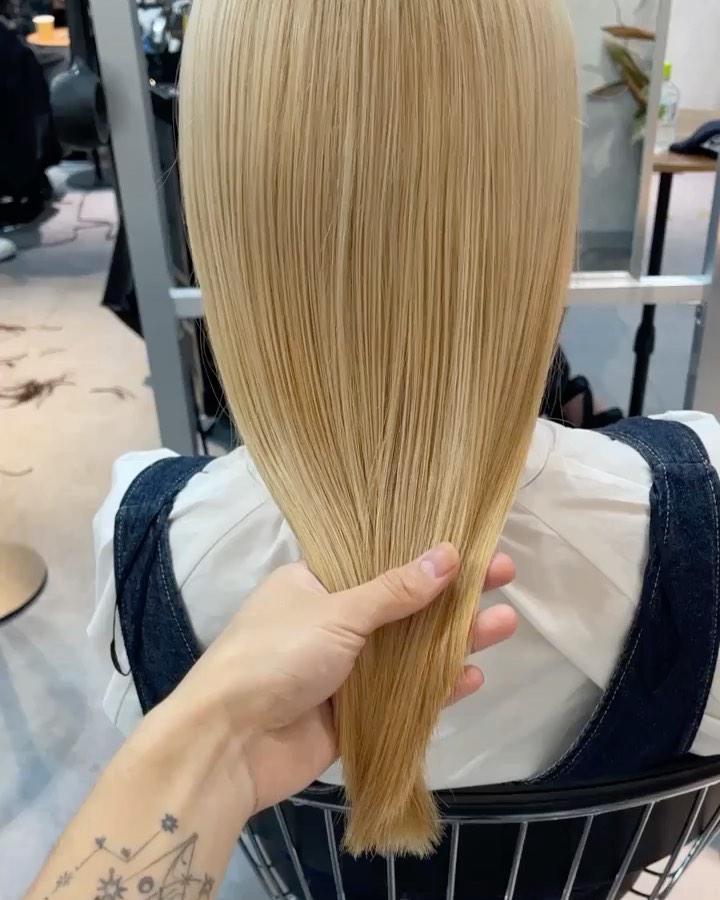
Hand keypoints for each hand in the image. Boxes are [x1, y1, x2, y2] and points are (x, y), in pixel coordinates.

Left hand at [175, 544, 516, 812]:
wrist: (228, 744)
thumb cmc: (275, 656)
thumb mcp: (337, 612)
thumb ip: (394, 591)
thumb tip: (447, 555)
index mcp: (316, 583)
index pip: (381, 559)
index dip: (426, 553)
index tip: (471, 544)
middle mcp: (332, 622)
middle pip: (404, 604)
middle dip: (452, 594)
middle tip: (505, 575)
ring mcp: (344, 670)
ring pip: (408, 651)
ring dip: (454, 639)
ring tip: (505, 622)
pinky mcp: (353, 716)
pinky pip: (402, 697)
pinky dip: (435, 688)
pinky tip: (473, 676)